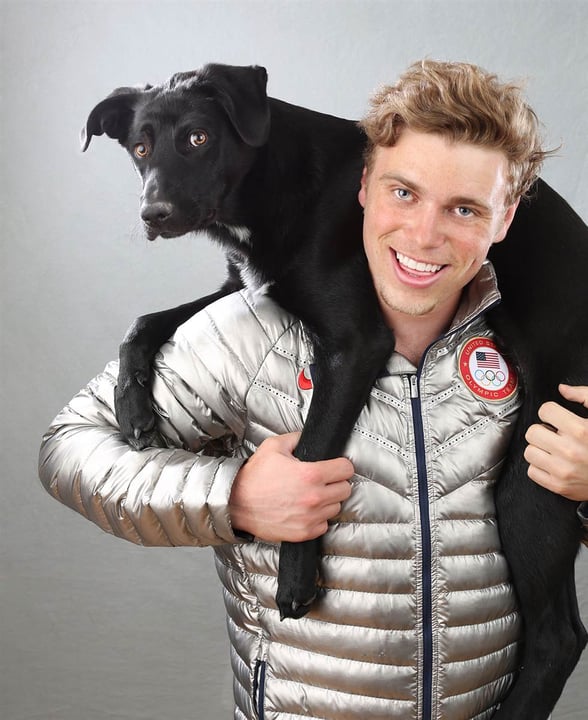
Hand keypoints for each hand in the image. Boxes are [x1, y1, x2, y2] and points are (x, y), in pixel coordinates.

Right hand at [228, 432, 353, 542]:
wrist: (237, 503)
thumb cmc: (254, 476)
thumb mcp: (273, 446)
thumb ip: (296, 438)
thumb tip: (308, 437)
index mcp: (311, 474)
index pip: (346, 469)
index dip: (341, 465)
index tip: (335, 466)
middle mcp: (314, 497)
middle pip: (345, 489)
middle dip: (336, 483)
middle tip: (324, 480)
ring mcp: (310, 517)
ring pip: (336, 508)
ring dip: (328, 501)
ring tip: (311, 495)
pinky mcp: (304, 532)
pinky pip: (324, 525)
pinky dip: (318, 518)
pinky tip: (306, 510)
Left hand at [524, 384, 587, 500]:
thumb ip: (584, 396)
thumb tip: (563, 389)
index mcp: (581, 430)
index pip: (545, 411)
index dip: (551, 413)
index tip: (556, 418)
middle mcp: (570, 451)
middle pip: (532, 432)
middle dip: (543, 431)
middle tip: (556, 435)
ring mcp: (563, 470)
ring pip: (529, 452)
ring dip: (540, 449)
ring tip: (555, 450)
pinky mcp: (559, 486)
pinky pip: (531, 471)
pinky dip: (540, 467)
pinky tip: (554, 463)